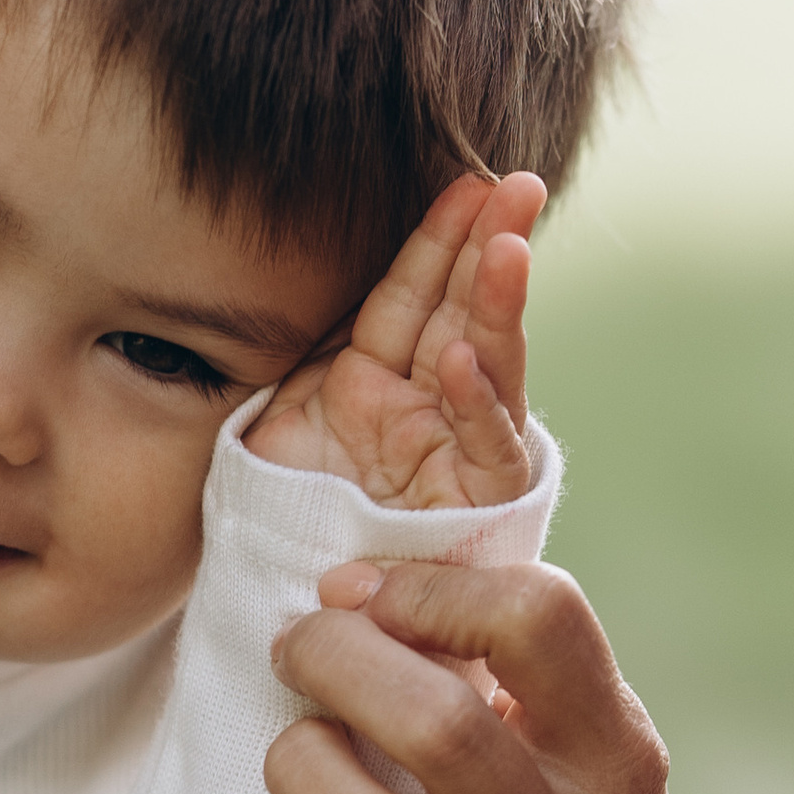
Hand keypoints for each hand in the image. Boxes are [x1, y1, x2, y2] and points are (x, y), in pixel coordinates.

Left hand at [224, 561, 689, 793]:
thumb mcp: (592, 767)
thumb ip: (525, 680)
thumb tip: (369, 582)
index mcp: (616, 775)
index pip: (541, 626)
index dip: (429, 586)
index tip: (364, 593)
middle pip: (437, 726)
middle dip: (335, 659)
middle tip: (299, 648)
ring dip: (299, 769)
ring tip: (297, 757)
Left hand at [247, 171, 541, 507]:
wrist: (286, 610)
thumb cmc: (277, 517)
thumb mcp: (273, 421)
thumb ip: (298, 359)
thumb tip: (289, 282)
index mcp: (372, 380)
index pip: (410, 296)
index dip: (437, 241)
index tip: (467, 183)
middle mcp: (423, 406)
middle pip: (463, 314)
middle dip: (491, 247)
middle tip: (520, 187)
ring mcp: (454, 450)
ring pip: (487, 365)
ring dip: (498, 306)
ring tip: (509, 246)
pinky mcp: (477, 502)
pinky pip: (483, 446)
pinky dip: (473, 403)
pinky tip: (461, 359)